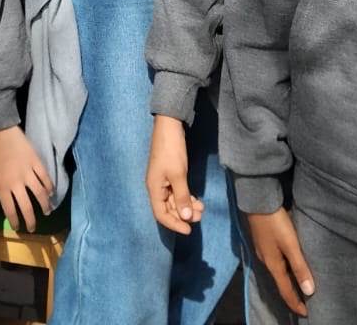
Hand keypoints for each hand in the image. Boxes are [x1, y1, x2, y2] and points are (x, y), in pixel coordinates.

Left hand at [0, 126, 52, 232]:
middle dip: (31, 220)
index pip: (10, 210)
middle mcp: (16, 182)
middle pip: (27, 207)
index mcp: (2, 186)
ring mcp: (28, 171)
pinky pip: (45, 176)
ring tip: (47, 212)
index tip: (18, 227)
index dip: (15, 221)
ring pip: (40, 193)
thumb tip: (2, 197)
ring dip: (44, 205)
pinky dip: (49, 186)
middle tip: (33, 227)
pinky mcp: (36, 160)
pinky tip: (50, 192)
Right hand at [146, 115, 203, 234]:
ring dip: (187, 206)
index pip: (161, 215)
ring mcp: (164, 181)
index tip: (189, 230)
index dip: (174, 224)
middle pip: (169, 209)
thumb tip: (185, 218)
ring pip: (175, 201)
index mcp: (154, 189)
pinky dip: (187, 197)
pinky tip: (197, 199)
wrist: (170, 126)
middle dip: (184, 215)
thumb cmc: (171, 151)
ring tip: (202, 208)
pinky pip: (178, 192)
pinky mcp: (170, 174)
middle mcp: (157, 187)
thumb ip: (182, 197)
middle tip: (201, 215)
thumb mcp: (178, 175)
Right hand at [245, 208, 314, 317]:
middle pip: (280, 283)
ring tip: (299, 286)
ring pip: (278, 272)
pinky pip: (276, 262)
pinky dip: (284, 269)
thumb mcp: (291, 245)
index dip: (295, 304)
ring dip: (288, 281)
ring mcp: (263, 250)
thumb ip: (300, 267)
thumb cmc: (276, 223)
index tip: (306, 314)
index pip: (285, 291)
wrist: (257, 200)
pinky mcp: (263, 241)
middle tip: (305, 303)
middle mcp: (266, 261)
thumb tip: (309, 292)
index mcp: (273, 265)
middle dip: (292, 295)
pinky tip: (289, 264)